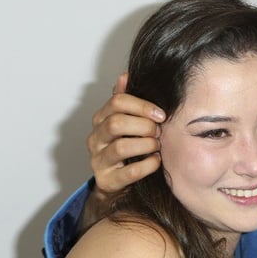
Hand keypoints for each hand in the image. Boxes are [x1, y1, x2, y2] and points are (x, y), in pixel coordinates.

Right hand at [88, 73, 166, 195]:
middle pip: (117, 123)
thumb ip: (126, 100)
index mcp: (100, 119)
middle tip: (158, 131)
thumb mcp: (126, 122)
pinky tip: (156, 161)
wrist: (115, 182)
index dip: (142, 105)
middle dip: (144, 126)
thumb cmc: (126, 147)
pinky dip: (148, 165)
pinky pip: (130, 172)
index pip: (117, 101)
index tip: (161, 114)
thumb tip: (126, 74)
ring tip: (157, 145)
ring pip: (121, 147)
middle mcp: (95, 138)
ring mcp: (98, 160)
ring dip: (146, 144)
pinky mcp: (107, 180)